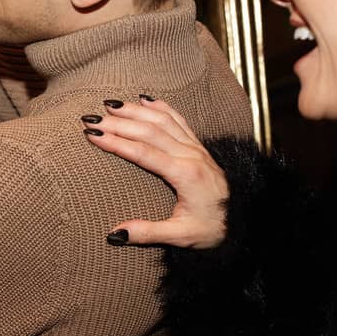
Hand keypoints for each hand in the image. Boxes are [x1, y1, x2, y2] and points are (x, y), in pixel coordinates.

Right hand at [85, 97, 229, 248]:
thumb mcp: (181, 236)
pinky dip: (160, 107)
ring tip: (110, 105)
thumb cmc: (215, 228)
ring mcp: (196, 148)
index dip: (116, 142)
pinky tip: (144, 99)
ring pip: (162, 120)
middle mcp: (190, 154)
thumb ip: (148, 233)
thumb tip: (114, 234)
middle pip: (149, 130)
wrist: (245, 219)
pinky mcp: (199, 147)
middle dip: (118, 123)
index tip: (92, 135)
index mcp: (184, 174)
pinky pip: (178, 119)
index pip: (143, 152)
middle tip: (91, 119)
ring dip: (135, 110)